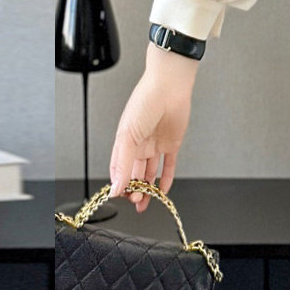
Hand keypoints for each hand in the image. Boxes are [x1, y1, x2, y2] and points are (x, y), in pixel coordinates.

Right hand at [107, 42, 197, 211]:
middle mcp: (140, 144)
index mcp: (125, 141)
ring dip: (148, 188)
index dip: (119, 183)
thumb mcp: (128, 135)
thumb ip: (123, 163)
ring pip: (150, 173)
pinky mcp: (172, 144)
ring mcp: (156, 145)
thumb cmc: (145, 102)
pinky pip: (169, 165)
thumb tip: (117, 186)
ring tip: (144, 203)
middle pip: (135, 173)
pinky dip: (166, 179)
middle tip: (135, 200)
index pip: (119, 168)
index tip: (120, 196)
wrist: (170, 87)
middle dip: (134, 189)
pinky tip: (163, 190)